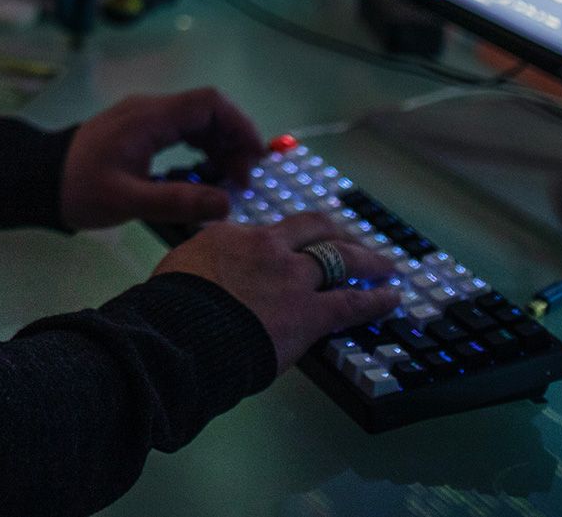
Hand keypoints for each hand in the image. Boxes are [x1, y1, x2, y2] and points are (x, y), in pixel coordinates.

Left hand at [57, 88, 266, 230]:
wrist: (38, 180)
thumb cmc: (79, 189)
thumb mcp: (128, 201)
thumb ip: (176, 201)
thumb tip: (226, 203)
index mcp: (149, 118)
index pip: (209, 104)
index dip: (240, 126)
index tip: (253, 160)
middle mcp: (149, 110)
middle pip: (207, 111)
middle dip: (232, 141)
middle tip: (240, 180)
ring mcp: (143, 118)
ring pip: (195, 120)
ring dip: (217, 146)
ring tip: (225, 183)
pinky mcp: (138, 131)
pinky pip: (180, 131)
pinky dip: (199, 149)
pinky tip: (202, 176)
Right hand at [153, 213, 400, 369]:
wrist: (180, 332)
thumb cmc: (170, 310)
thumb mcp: (178, 269)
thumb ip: (201, 267)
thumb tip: (203, 276)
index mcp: (230, 236)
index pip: (265, 234)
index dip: (282, 242)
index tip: (290, 249)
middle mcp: (266, 248)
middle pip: (312, 229)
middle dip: (334, 232)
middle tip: (349, 238)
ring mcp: (291, 277)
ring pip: (340, 258)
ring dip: (366, 260)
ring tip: (384, 264)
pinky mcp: (310, 311)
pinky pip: (353, 301)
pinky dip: (376, 298)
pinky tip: (392, 297)